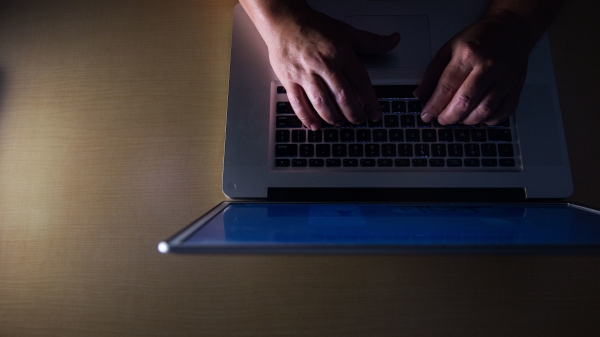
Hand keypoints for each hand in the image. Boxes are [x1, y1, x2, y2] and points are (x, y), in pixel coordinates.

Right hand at [261, 5, 399, 128]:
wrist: (283, 21)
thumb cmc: (314, 27)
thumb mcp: (346, 32)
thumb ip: (371, 41)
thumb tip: (393, 41)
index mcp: (340, 52)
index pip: (360, 81)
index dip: (370, 101)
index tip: (375, 114)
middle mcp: (323, 64)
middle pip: (342, 96)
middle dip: (353, 114)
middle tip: (358, 121)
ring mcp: (304, 73)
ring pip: (322, 102)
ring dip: (333, 118)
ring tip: (339, 123)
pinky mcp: (289, 80)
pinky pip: (298, 104)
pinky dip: (307, 117)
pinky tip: (315, 125)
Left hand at [414, 14, 532, 125]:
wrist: (512, 29)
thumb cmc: (479, 39)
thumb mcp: (449, 48)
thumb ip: (433, 72)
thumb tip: (419, 95)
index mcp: (468, 54)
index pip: (447, 87)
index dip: (434, 106)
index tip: (426, 116)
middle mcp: (488, 66)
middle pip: (465, 102)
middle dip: (449, 117)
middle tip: (442, 120)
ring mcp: (505, 78)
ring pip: (484, 111)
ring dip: (467, 121)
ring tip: (459, 118)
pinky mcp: (517, 87)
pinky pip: (503, 112)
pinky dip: (489, 120)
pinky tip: (479, 117)